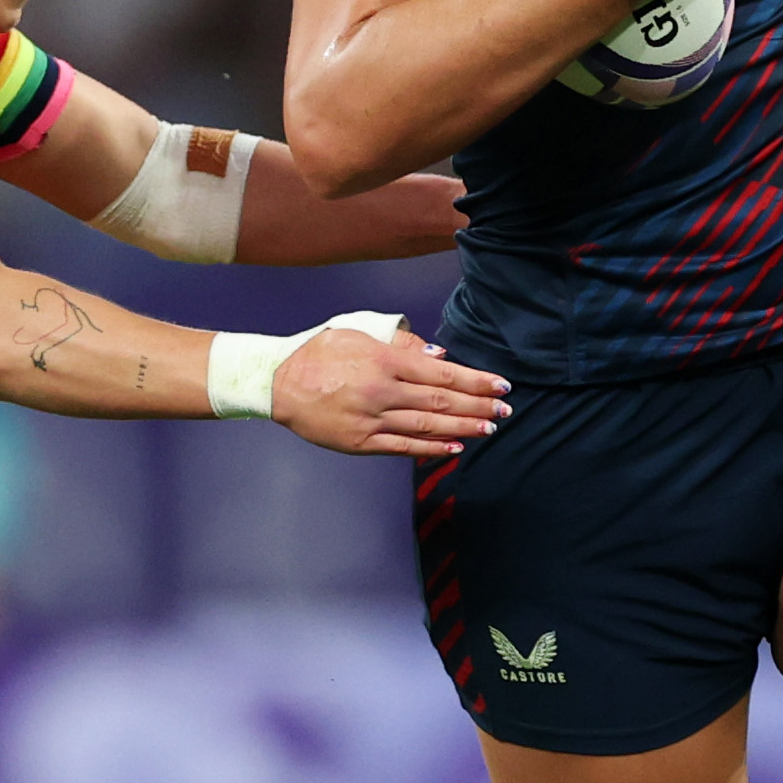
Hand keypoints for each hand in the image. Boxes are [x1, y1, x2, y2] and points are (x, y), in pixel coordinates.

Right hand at [273, 327, 509, 458]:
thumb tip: (439, 356)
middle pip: (441, 403)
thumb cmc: (319, 353)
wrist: (277, 383)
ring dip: (462, 429)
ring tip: (488, 429)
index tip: (501, 386)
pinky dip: (431, 450)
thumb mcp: (359, 332)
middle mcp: (382, 391)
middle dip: (478, 407)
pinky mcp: (360, 442)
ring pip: (427, 427)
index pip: (442, 374)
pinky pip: (403, 448)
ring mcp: (371, 420)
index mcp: (384, 361)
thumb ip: (400, 343)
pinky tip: (454, 448)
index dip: (476, 381)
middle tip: (505, 412)